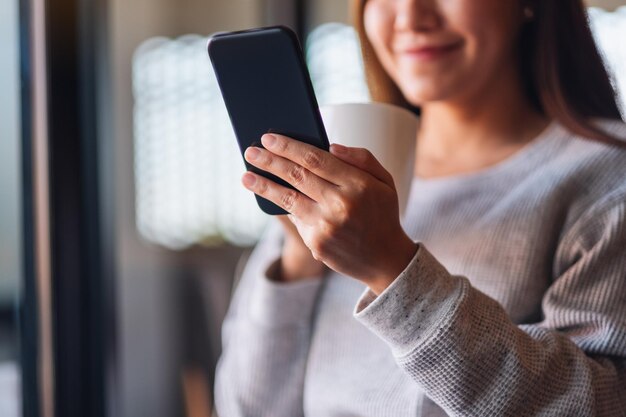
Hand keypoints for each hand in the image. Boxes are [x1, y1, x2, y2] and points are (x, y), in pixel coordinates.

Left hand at [242, 133, 416, 294]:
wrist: (386, 260)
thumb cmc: (382, 214)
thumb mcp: (385, 182)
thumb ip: (362, 159)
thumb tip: (331, 146)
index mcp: (358, 184)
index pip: (316, 159)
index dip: (289, 147)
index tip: (270, 138)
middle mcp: (341, 204)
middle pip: (297, 175)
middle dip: (270, 161)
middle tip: (251, 151)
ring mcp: (326, 226)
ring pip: (288, 199)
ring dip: (263, 185)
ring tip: (246, 175)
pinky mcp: (316, 243)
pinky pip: (296, 218)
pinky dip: (284, 206)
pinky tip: (271, 196)